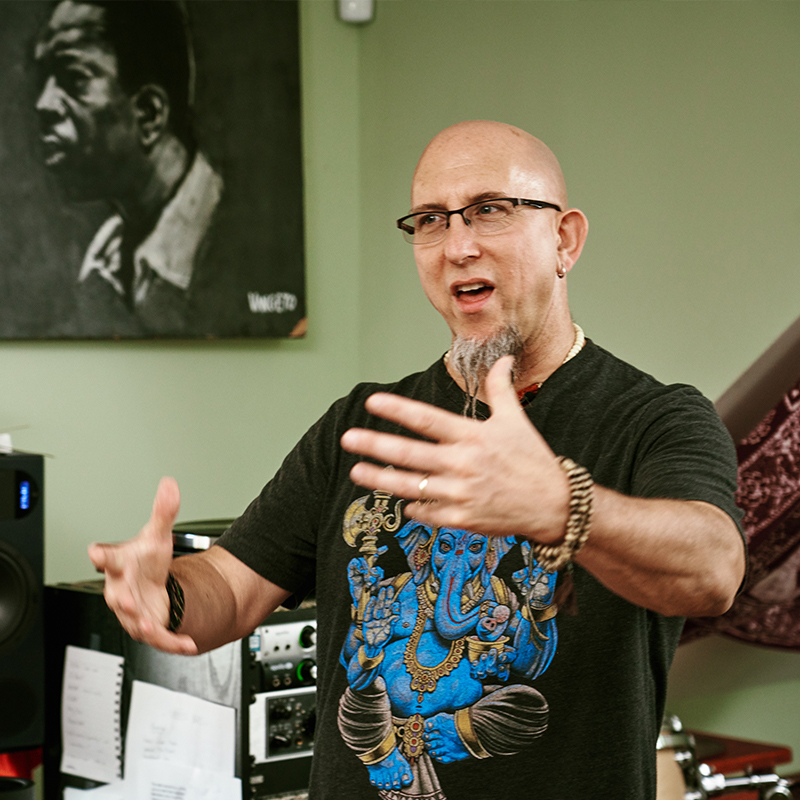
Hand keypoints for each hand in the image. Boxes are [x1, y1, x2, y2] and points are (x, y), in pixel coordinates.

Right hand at [87, 477, 197, 654]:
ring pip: (134, 620)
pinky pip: (160, 637)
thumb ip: (164, 512)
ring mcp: (133, 611)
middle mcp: (122, 589)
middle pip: (116, 595)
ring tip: (151, 625)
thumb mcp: (157, 535)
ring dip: (142, 624)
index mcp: (120, 565)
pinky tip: (189, 644)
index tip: (96, 552)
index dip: (101, 555)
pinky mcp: (148, 626)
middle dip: (120, 599)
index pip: (107, 557)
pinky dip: (174, 642)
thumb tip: (170, 484)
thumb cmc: (146, 561)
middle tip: (125, 599)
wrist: (153, 586)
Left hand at [340, 357, 568, 543]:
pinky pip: (426, 512)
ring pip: (410, 485)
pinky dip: (413, 507)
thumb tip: (504, 359)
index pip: (427, 419)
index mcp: (472, 437)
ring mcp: (460, 494)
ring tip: (356, 471)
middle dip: (374, 445)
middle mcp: (462, 464)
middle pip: (409, 454)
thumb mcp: (516, 420)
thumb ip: (501, 389)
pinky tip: (403, 500)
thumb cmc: (532, 460)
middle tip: (347, 438)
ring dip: (380, 479)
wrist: (554, 505)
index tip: (372, 402)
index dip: (398, 410)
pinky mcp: (462, 519)